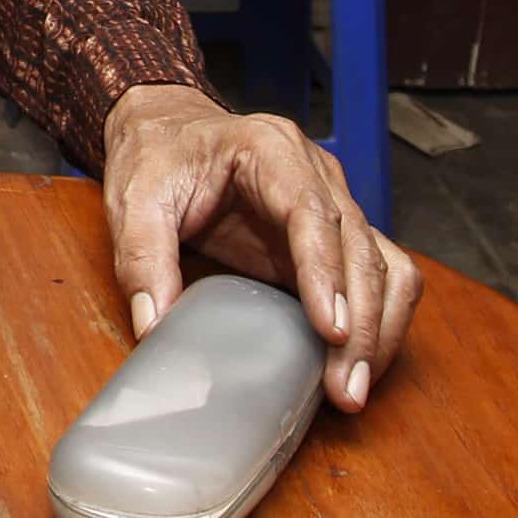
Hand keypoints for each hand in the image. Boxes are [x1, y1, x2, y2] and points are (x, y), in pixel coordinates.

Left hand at [100, 82, 421, 412]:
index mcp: (269, 149)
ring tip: (353, 387)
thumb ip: (141, 257)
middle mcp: (315, 173)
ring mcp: (333, 202)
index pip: (313, 212)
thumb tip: (154, 325)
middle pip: (359, 247)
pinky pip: (380, 275)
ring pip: (385, 264)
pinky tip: (361, 362)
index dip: (326, 273)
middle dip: (361, 322)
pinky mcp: (334, 236)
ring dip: (380, 328)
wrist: (168, 131)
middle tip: (344, 387)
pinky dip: (381, 319)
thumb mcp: (133, 199)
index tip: (332, 330)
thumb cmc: (156, 156)